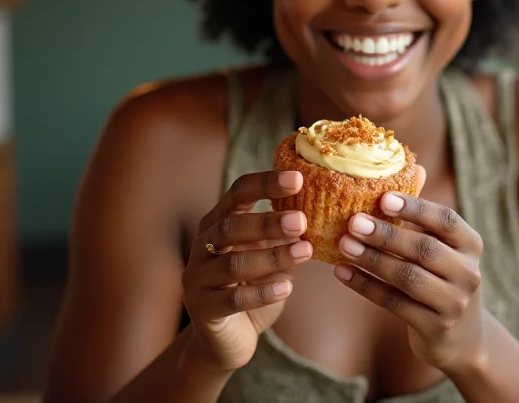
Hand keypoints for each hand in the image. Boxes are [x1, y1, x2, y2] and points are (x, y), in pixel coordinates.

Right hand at [182, 170, 312, 372]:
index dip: (265, 183)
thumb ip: (285, 236)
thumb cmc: (253, 287)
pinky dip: (262, 292)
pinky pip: (233, 300)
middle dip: (268, 222)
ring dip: (272, 256)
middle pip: (230, 225)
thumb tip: (320, 213)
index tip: (297, 179)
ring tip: (305, 252)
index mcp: (218, 221)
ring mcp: (198, 278)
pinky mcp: (203, 310)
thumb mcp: (271, 255)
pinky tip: (287, 287)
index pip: (238, 193)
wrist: (228, 339)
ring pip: (232, 263)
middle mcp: (202, 244)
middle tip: (301, 221)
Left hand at [334, 193, 484, 374]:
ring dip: (372, 259)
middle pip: (424, 249)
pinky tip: (343, 272)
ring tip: (344, 244)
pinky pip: (394, 303)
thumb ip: (424, 215)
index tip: (383, 198)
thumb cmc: (442, 276)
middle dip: (386, 235)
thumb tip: (413, 170)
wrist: (463, 337)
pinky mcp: (435, 328)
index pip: (445, 219)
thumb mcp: (442, 246)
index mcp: (470, 243)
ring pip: (407, 277)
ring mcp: (454, 303)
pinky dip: (365, 286)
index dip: (415, 207)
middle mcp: (468, 272)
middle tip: (354, 222)